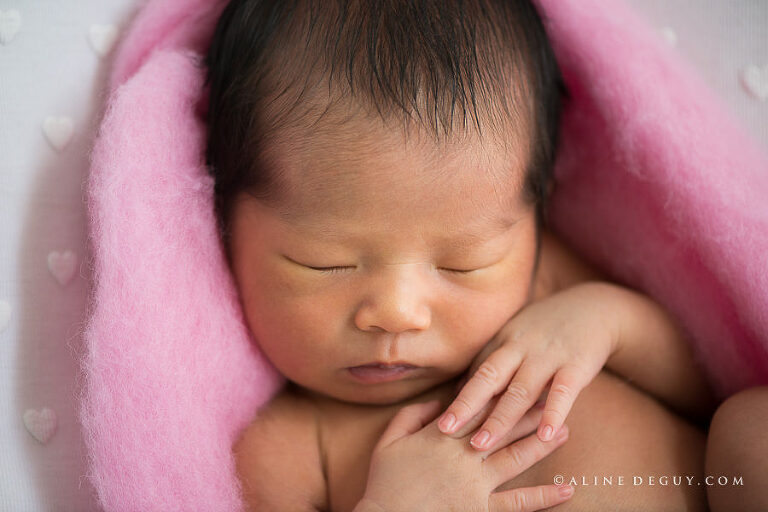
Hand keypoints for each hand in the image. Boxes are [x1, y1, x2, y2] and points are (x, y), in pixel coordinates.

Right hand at [357, 395, 573, 511]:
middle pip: (503, 427)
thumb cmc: (384, 482)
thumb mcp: (389, 441)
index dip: (501, 392)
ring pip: (515, 458)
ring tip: (565, 432)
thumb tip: (438, 402)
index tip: (522, 378)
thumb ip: (412, 415)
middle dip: (530, 411)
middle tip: (554, 396)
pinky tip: (565, 490)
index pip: (477, 408)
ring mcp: (475, 483)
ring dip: (542, 444)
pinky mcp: (480, 509)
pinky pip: (516, 502)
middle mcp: (463, 455)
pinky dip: (542, 497)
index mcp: (441, 435)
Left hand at [437, 283, 618, 450]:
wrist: (595, 308)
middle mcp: (521, 347)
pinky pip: (563, 391)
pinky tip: (545, 434)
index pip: (476, 373)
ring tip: (483, 443)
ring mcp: (548, 355)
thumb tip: (459, 389)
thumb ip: (491, 361)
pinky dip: (553, 412)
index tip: (437, 421)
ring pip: (521, 389)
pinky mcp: (577, 364)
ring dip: (500, 418)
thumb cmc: (548, 328)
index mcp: (504, 342)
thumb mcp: (515, 336)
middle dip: (466, 405)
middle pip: (489, 378)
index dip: (457, 397)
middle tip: (445, 431)